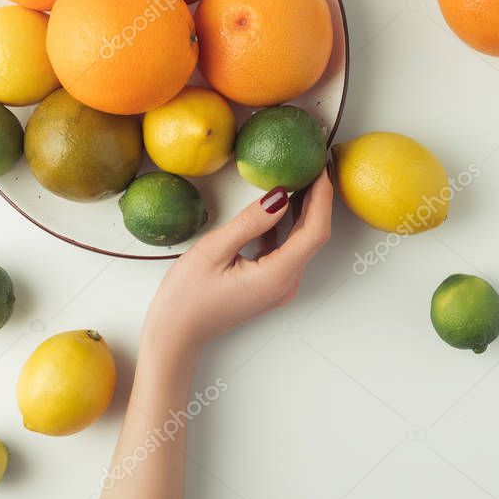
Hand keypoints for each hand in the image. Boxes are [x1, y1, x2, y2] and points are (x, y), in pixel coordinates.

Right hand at [141, 167, 333, 367]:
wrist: (176, 335)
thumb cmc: (186, 297)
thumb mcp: (214, 250)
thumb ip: (250, 222)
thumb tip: (280, 194)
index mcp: (277, 276)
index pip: (314, 231)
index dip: (322, 198)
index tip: (320, 167)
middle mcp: (286, 283)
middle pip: (313, 236)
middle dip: (317, 199)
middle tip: (311, 163)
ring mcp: (280, 286)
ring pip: (302, 242)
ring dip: (303, 210)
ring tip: (299, 175)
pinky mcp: (270, 283)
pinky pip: (287, 250)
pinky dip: (286, 226)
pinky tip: (278, 204)